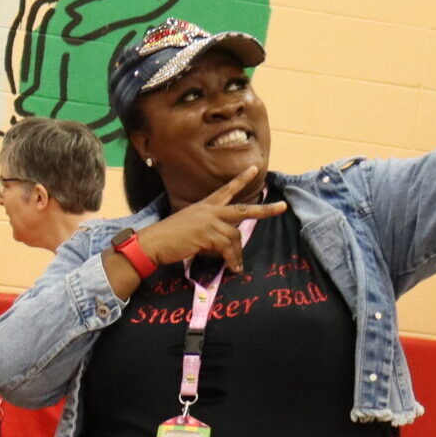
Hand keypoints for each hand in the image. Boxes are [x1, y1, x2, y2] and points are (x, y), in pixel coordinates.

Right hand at [133, 168, 287, 273]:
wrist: (153, 242)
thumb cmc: (168, 237)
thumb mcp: (191, 227)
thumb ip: (208, 230)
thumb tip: (222, 245)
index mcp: (204, 205)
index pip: (226, 189)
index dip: (241, 179)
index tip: (255, 169)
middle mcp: (209, 210)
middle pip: (242, 210)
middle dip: (265, 210)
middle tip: (282, 207)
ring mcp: (208, 221)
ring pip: (234, 236)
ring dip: (237, 254)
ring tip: (236, 266)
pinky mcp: (206, 235)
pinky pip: (226, 248)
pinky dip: (231, 259)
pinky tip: (232, 267)